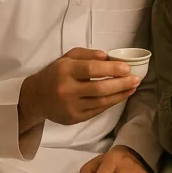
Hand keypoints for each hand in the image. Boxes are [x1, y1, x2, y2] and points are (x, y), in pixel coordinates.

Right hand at [18, 48, 139, 131]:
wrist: (35, 98)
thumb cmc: (55, 74)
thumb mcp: (67, 57)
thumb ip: (88, 54)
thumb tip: (107, 57)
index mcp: (65, 71)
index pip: (92, 69)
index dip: (111, 69)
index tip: (127, 68)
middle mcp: (67, 89)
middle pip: (100, 88)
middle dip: (121, 84)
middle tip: (136, 79)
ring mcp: (71, 106)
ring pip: (101, 101)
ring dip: (120, 95)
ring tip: (133, 87)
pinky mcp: (74, 118)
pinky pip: (98, 110)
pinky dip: (111, 103)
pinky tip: (121, 96)